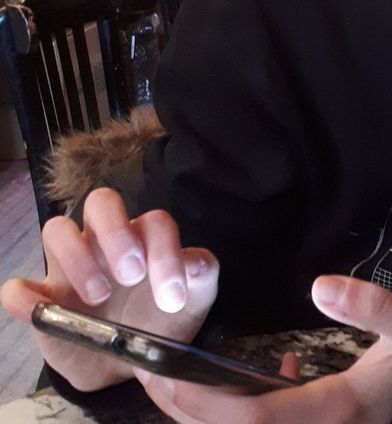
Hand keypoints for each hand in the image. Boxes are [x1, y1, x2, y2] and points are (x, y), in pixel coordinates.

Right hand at [1, 187, 217, 391]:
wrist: (136, 360)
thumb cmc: (165, 318)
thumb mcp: (195, 298)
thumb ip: (201, 274)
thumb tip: (195, 264)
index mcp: (146, 237)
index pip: (154, 221)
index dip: (164, 251)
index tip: (171, 295)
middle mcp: (105, 242)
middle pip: (101, 203)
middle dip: (116, 232)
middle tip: (131, 275)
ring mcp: (70, 268)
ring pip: (57, 230)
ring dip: (76, 258)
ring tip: (99, 296)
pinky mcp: (43, 301)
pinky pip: (18, 287)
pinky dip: (24, 296)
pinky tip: (43, 311)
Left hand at [134, 275, 391, 423]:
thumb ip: (374, 308)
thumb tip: (321, 286)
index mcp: (333, 413)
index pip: (256, 419)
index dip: (207, 402)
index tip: (169, 372)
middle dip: (183, 409)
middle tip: (148, 369)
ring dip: (195, 414)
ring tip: (164, 376)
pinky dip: (222, 415)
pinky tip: (227, 385)